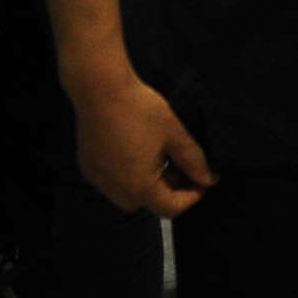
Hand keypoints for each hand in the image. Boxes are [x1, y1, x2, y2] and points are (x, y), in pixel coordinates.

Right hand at [73, 71, 215, 217]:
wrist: (101, 89)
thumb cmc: (138, 109)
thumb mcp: (175, 134)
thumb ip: (194, 161)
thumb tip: (209, 179)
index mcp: (140, 187)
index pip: (172, 209)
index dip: (193, 197)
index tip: (204, 181)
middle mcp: (116, 190)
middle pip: (151, 202)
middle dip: (171, 188)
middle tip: (183, 163)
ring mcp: (99, 179)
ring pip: (130, 192)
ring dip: (149, 181)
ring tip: (160, 153)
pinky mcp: (89, 167)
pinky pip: (113, 180)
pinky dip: (129, 172)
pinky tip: (137, 148)